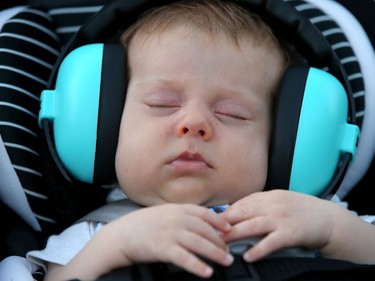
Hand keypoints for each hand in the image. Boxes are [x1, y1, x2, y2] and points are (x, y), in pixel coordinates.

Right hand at [107, 204, 233, 277]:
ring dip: (216, 253)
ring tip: (226, 261)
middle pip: (205, 230)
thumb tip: (197, 223)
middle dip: (220, 241)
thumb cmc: (140, 225)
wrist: (120, 234)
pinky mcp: (164, 248)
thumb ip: (179, 215)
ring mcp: (170, 232)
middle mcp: (176, 218)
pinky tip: (206, 272)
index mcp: (177, 209)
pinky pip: (185, 258)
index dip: (219, 222)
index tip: (228, 229)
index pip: (204, 213)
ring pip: (199, 243)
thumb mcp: (162, 212)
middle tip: (228, 251)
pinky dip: (197, 266)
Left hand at [220, 190, 333, 261]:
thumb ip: (261, 204)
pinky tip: (248, 257)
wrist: (328, 218)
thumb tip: (238, 212)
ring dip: (235, 235)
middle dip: (224, 223)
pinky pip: (271, 242)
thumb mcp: (280, 201)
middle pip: (242, 213)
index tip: (213, 222)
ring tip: (221, 243)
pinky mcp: (291, 233)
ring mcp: (281, 218)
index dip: (226, 213)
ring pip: (252, 225)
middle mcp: (273, 204)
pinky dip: (259, 249)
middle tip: (209, 232)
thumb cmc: (301, 210)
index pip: (242, 203)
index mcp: (269, 196)